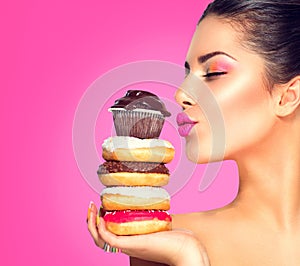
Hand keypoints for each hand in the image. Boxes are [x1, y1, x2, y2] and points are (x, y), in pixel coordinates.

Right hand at [87, 202, 209, 265]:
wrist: (185, 248)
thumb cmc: (175, 238)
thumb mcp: (158, 224)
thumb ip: (152, 216)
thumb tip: (151, 203)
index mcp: (131, 240)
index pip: (108, 234)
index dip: (100, 222)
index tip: (100, 207)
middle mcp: (126, 244)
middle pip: (99, 238)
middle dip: (90, 222)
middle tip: (90, 207)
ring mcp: (128, 246)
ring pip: (100, 240)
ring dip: (91, 225)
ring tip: (90, 210)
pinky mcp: (131, 245)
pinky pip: (109, 240)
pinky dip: (101, 230)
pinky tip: (100, 218)